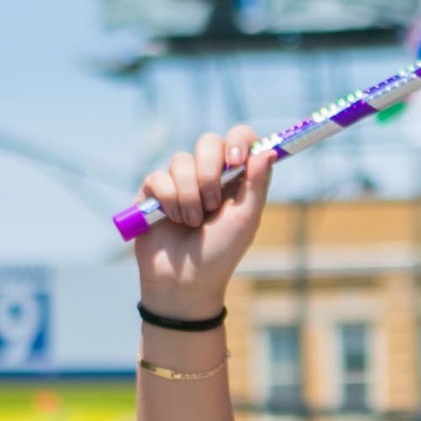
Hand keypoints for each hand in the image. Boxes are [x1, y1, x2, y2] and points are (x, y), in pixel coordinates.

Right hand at [131, 123, 274, 322]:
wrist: (186, 281)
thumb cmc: (221, 253)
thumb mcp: (245, 220)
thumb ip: (256, 184)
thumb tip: (268, 151)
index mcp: (235, 179)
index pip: (239, 139)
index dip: (239, 141)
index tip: (238, 159)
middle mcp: (208, 175)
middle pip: (208, 141)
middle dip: (210, 171)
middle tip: (214, 203)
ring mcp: (179, 181)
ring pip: (181, 161)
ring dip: (190, 196)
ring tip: (193, 223)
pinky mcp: (153, 191)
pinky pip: (159, 177)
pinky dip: (170, 201)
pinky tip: (172, 221)